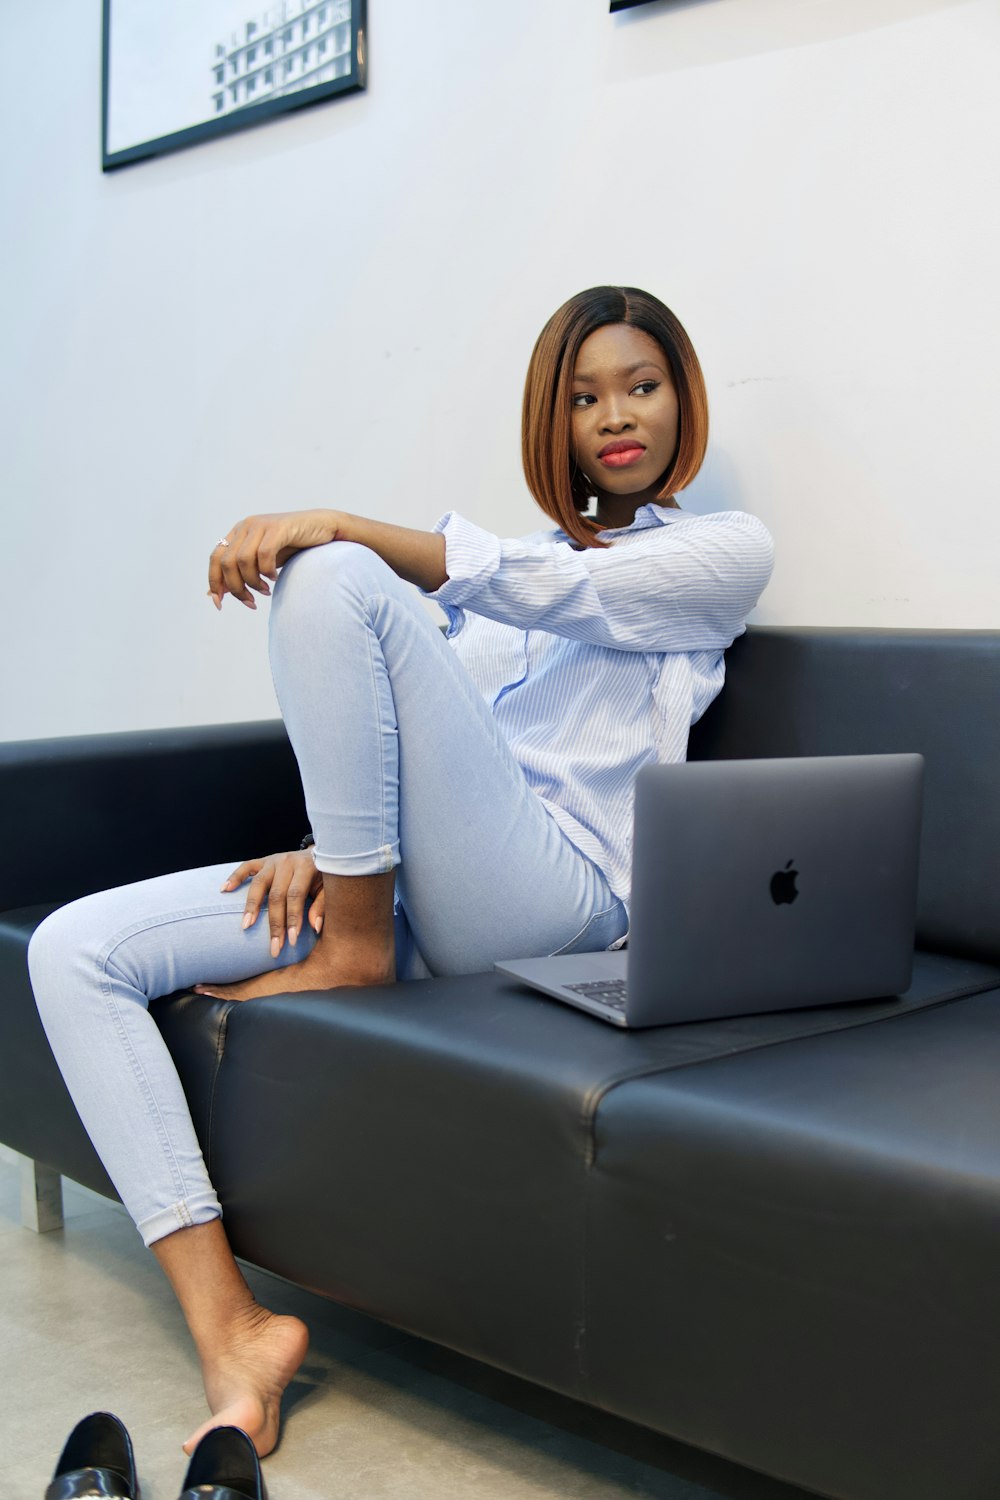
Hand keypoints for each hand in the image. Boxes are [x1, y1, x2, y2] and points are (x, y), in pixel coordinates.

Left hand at [208, 510, 345, 608]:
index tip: (220, 604)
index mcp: (238, 533)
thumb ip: (240, 574)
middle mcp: (245, 526)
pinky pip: (263, 555)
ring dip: (253, 582)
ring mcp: (261, 525)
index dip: (214, 582)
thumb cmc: (293, 547)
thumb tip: (216, 593)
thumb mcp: (262, 563)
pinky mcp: (277, 527)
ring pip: (242, 561)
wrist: (323, 528)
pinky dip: (267, 571)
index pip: (215, 559)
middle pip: (227, 563)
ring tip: (266, 591)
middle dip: (236, 588)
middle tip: (251, 602)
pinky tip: (275, 578)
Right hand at [221, 850, 323, 956]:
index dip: (293, 918)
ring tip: (245, 926)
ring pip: (258, 883)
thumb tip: (314, 927)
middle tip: (273, 947)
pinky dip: (234, 877)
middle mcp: (287, 862)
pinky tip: (224, 890)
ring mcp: (273, 860)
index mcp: (306, 867)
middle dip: (275, 923)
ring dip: (251, 906)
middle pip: (276, 895)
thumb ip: (322, 905)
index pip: (296, 896)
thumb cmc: (324, 876)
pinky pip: (246, 866)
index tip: (290, 941)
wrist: (321, 852)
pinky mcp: (263, 860)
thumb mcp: (329, 888)